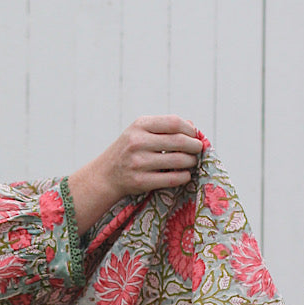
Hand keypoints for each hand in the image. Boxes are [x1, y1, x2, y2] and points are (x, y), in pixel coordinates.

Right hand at [68, 115, 203, 233]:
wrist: (105, 175)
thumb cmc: (129, 150)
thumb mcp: (140, 132)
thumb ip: (164, 127)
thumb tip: (192, 126)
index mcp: (139, 126)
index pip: (174, 122)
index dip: (190, 129)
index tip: (194, 135)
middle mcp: (137, 142)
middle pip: (179, 141)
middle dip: (194, 146)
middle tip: (198, 150)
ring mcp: (138, 163)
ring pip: (178, 160)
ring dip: (191, 162)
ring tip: (191, 162)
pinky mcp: (140, 181)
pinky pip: (171, 179)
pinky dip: (183, 177)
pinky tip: (185, 175)